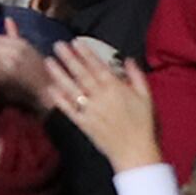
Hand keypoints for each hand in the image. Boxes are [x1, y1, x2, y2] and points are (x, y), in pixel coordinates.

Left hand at [45, 43, 165, 172]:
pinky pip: (69, 109)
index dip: (86, 53)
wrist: (136, 152)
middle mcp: (100, 97)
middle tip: (57, 45)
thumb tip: (128, 59)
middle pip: (82, 74)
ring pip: (71, 88)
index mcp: (116, 89)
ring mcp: (90, 110)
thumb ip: (136, 77)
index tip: (75, 42)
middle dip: (69, 58)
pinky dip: (59, 98)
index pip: (98, 67)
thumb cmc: (144, 125)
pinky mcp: (83, 123)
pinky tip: (50, 88)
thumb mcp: (147, 98)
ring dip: (59, 74)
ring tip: (48, 61)